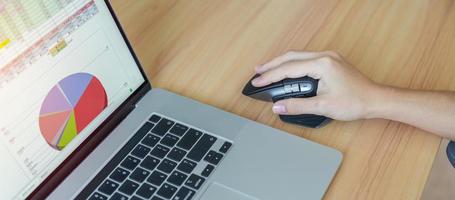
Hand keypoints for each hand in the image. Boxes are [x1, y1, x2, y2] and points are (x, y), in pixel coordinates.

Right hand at [252, 51, 382, 120]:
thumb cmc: (355, 102)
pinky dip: (293, 64)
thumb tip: (278, 106)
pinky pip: (306, 59)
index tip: (258, 82)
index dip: (271, 76)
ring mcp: (328, 57)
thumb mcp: (323, 106)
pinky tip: (287, 70)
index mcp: (322, 64)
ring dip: (282, 63)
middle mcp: (324, 56)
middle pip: (291, 57)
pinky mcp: (331, 61)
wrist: (376, 100)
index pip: (289, 69)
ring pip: (298, 56)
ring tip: (267, 70)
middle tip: (257, 72)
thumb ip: (297, 105)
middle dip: (272, 64)